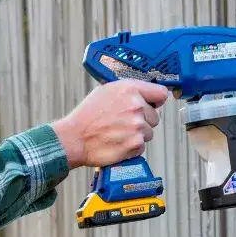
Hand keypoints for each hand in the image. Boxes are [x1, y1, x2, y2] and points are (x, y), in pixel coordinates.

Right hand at [51, 79, 169, 168]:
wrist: (74, 138)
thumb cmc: (87, 116)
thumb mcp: (105, 91)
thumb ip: (128, 92)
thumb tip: (144, 95)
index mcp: (130, 89)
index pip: (161, 93)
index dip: (156, 101)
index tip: (152, 105)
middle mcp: (136, 106)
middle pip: (155, 116)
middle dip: (143, 120)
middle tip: (124, 123)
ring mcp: (137, 126)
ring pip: (148, 132)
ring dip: (137, 134)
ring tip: (118, 133)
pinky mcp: (136, 144)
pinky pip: (141, 146)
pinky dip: (131, 147)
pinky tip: (117, 142)